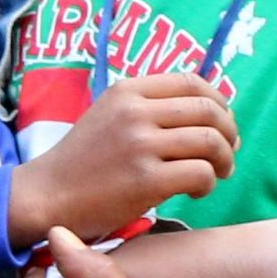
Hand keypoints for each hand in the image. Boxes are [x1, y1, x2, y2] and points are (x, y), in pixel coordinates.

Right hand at [9, 76, 232, 248]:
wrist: (48, 195)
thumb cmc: (82, 160)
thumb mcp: (109, 115)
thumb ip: (147, 106)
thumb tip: (207, 110)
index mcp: (128, 91)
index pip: (192, 82)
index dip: (219, 101)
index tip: (223, 122)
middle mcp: (135, 112)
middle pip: (208, 111)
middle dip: (228, 132)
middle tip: (228, 152)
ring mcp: (140, 146)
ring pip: (210, 141)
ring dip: (223, 160)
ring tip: (217, 173)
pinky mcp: (146, 181)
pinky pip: (201, 174)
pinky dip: (208, 183)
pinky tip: (195, 192)